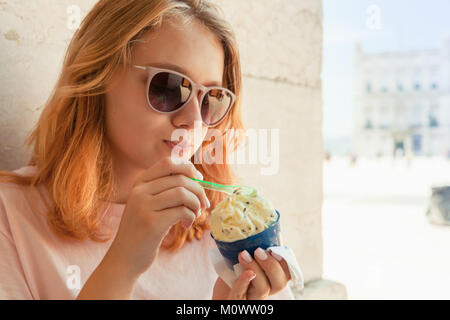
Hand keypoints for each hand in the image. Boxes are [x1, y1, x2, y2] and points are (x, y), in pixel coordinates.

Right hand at [104, 157, 209, 279]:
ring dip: (196, 204)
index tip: (199, 179)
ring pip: (183, 193)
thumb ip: (164, 189)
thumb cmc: (142, 230)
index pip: (167, 163)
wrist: (124, 258)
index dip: (188, 168)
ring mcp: (143, 206)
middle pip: (180, 178)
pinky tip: (185, 225)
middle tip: (203, 204)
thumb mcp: (147, 204)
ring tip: (195, 215)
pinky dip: (190, 217)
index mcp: (139, 183)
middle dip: (198, 190)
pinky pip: (182, 211)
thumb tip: (196, 177)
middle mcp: (139, 191)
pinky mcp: (152, 223)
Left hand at [212, 248, 290, 299]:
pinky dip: (243, 281)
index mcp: (269, 281)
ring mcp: (252, 298)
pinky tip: (243, 272)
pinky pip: (241, 294)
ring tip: (243, 254)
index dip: (285, 263)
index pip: (286, 274)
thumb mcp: (244, 260)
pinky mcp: (237, 302)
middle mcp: (264, 292)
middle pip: (279, 283)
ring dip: (255, 268)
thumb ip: (252, 251)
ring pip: (263, 289)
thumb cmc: (231, 276)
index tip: (274, 250)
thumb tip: (253, 228)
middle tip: (258, 251)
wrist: (218, 293)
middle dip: (272, 265)